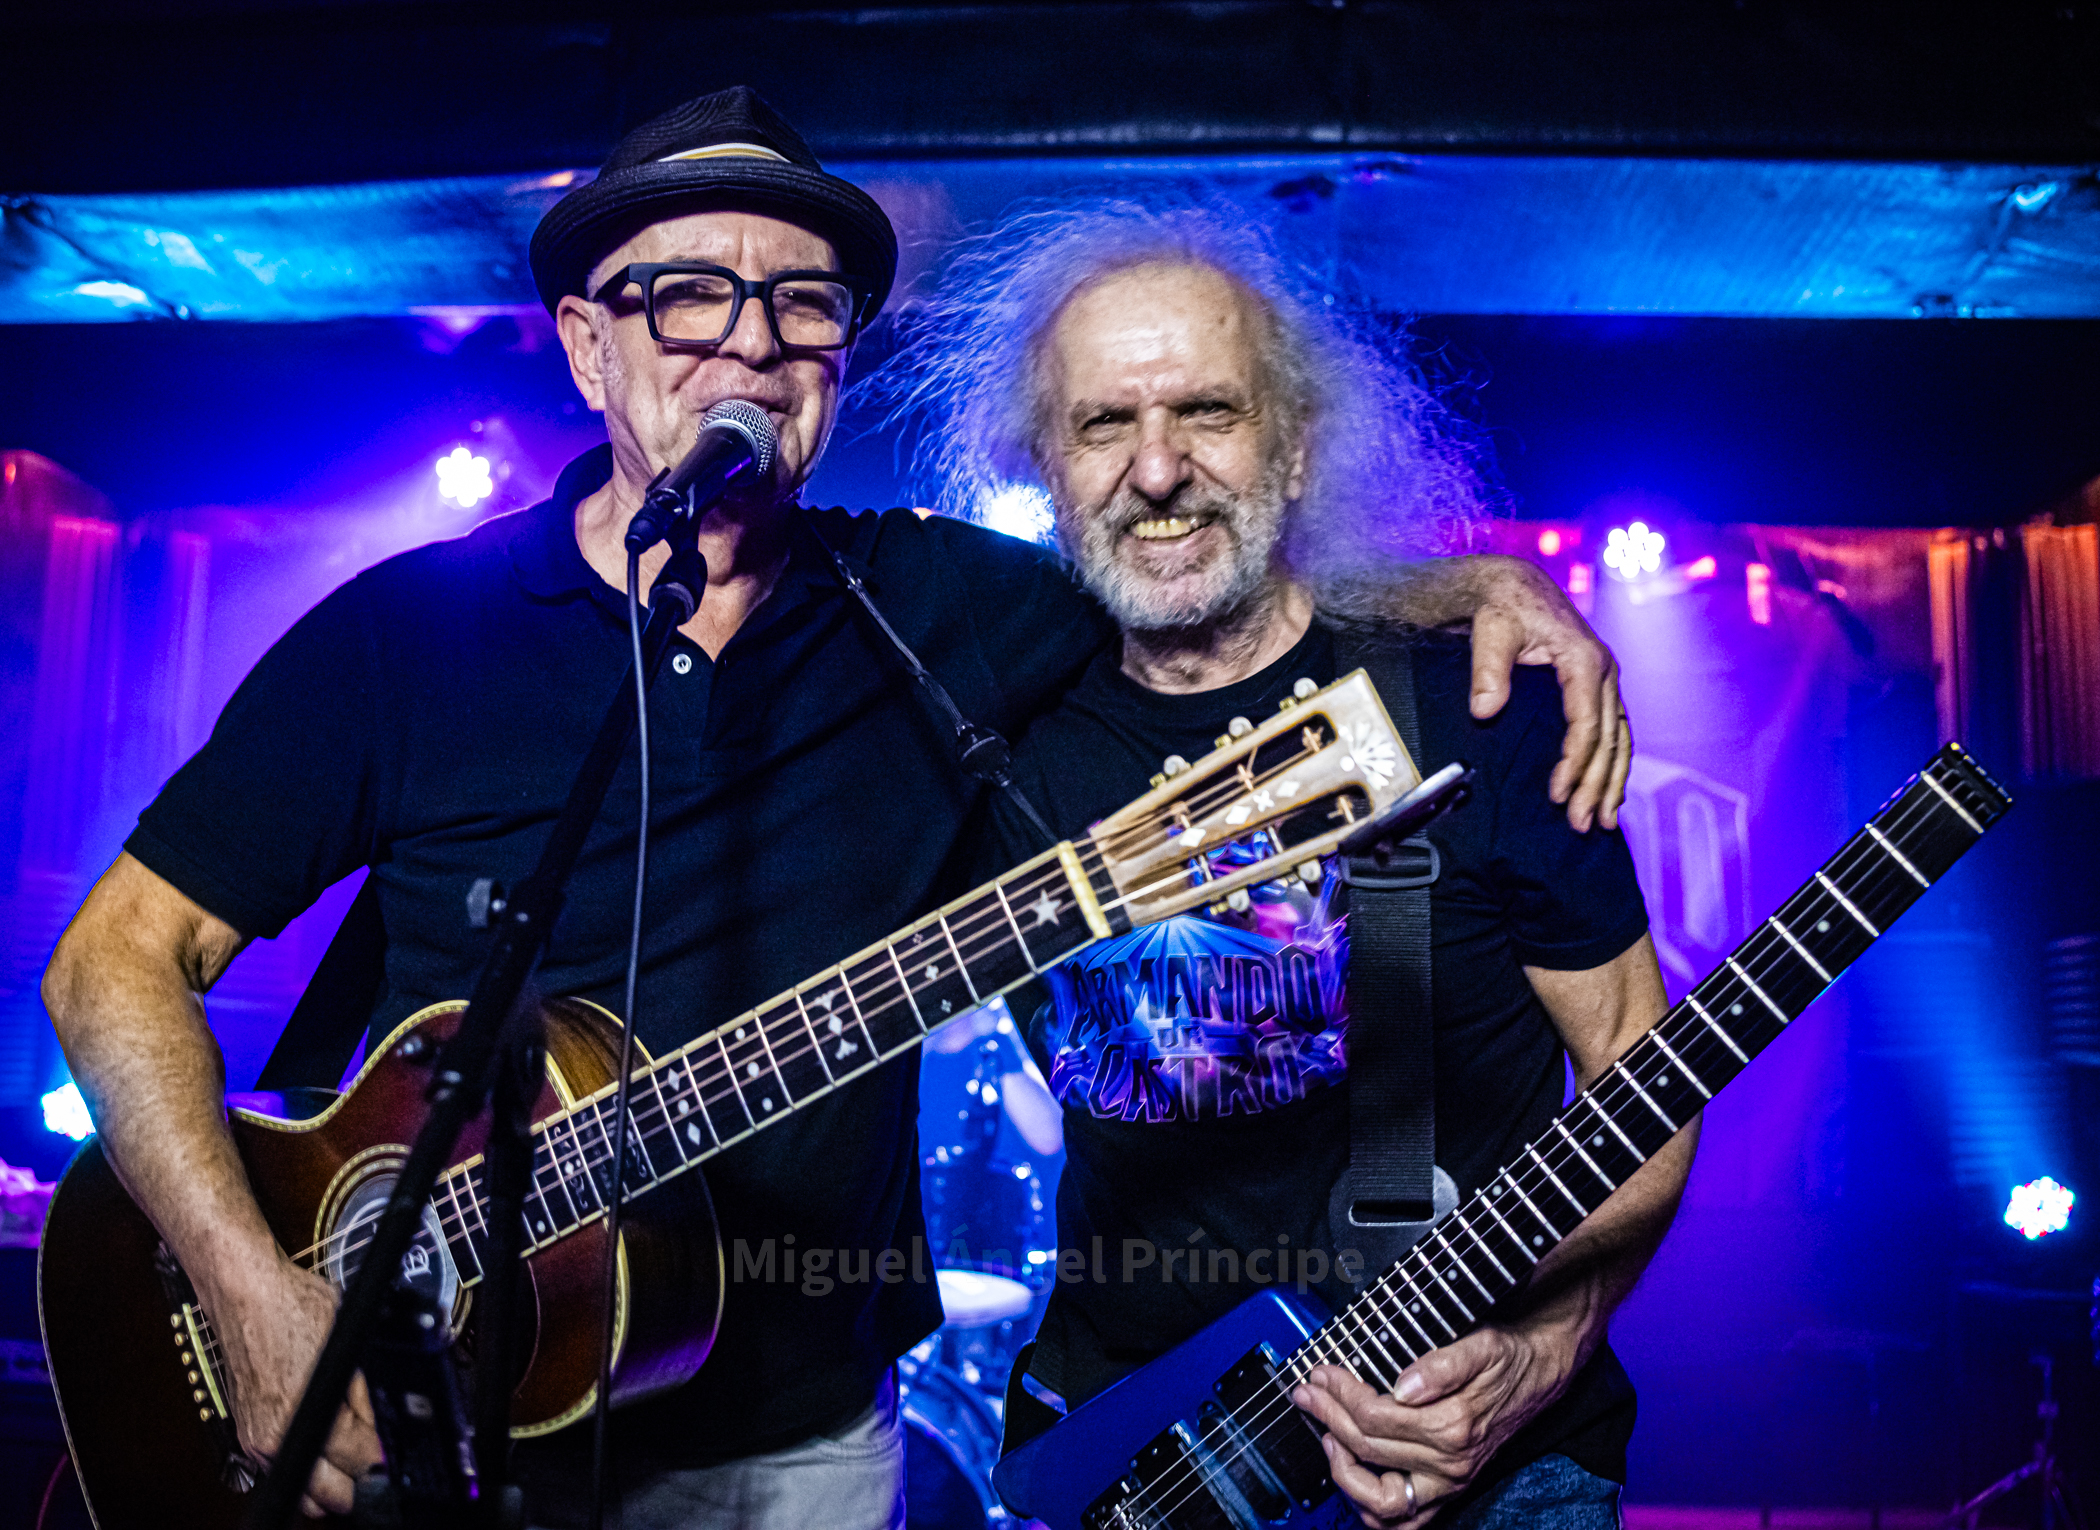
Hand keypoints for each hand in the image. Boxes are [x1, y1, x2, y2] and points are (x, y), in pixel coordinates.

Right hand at [206, 1255, 382, 1516]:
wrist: (244, 1293)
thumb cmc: (290, 1306)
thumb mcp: (347, 1343)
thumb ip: (368, 1396)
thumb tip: (385, 1429)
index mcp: (301, 1418)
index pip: (358, 1464)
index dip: (385, 1458)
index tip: (396, 1450)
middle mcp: (271, 1440)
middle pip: (327, 1497)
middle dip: (359, 1481)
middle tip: (378, 1457)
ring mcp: (255, 1442)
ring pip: (304, 1492)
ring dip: (332, 1481)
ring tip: (355, 1450)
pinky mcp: (248, 1435)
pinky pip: (283, 1470)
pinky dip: (309, 1466)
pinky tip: (327, 1440)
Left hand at [1291, 1327, 1557, 1525]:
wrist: (1541, 1376)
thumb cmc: (1508, 1359)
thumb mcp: (1482, 1346)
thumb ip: (1442, 1365)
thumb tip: (1402, 1386)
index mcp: (1454, 1426)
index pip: (1376, 1416)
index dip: (1341, 1393)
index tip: (1321, 1373)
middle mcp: (1451, 1464)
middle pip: (1369, 1448)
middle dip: (1329, 1417)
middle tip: (1307, 1393)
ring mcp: (1450, 1483)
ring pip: (1383, 1502)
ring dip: (1343, 1472)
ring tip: (1323, 1435)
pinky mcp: (1450, 1491)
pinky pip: (1405, 1521)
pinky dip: (1371, 1507)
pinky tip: (1351, 1475)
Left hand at [1459, 557, 1629, 832]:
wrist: (1513, 584)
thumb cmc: (1501, 606)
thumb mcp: (1490, 632)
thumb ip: (1488, 671)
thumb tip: (1485, 710)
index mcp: (1585, 660)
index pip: (1586, 724)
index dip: (1575, 764)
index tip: (1559, 795)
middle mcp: (1605, 670)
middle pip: (1608, 739)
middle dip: (1597, 785)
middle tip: (1583, 823)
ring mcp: (1606, 678)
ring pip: (1620, 738)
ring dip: (1613, 781)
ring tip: (1604, 820)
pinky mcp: (1598, 685)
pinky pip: (1615, 730)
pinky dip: (1614, 762)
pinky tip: (1609, 789)